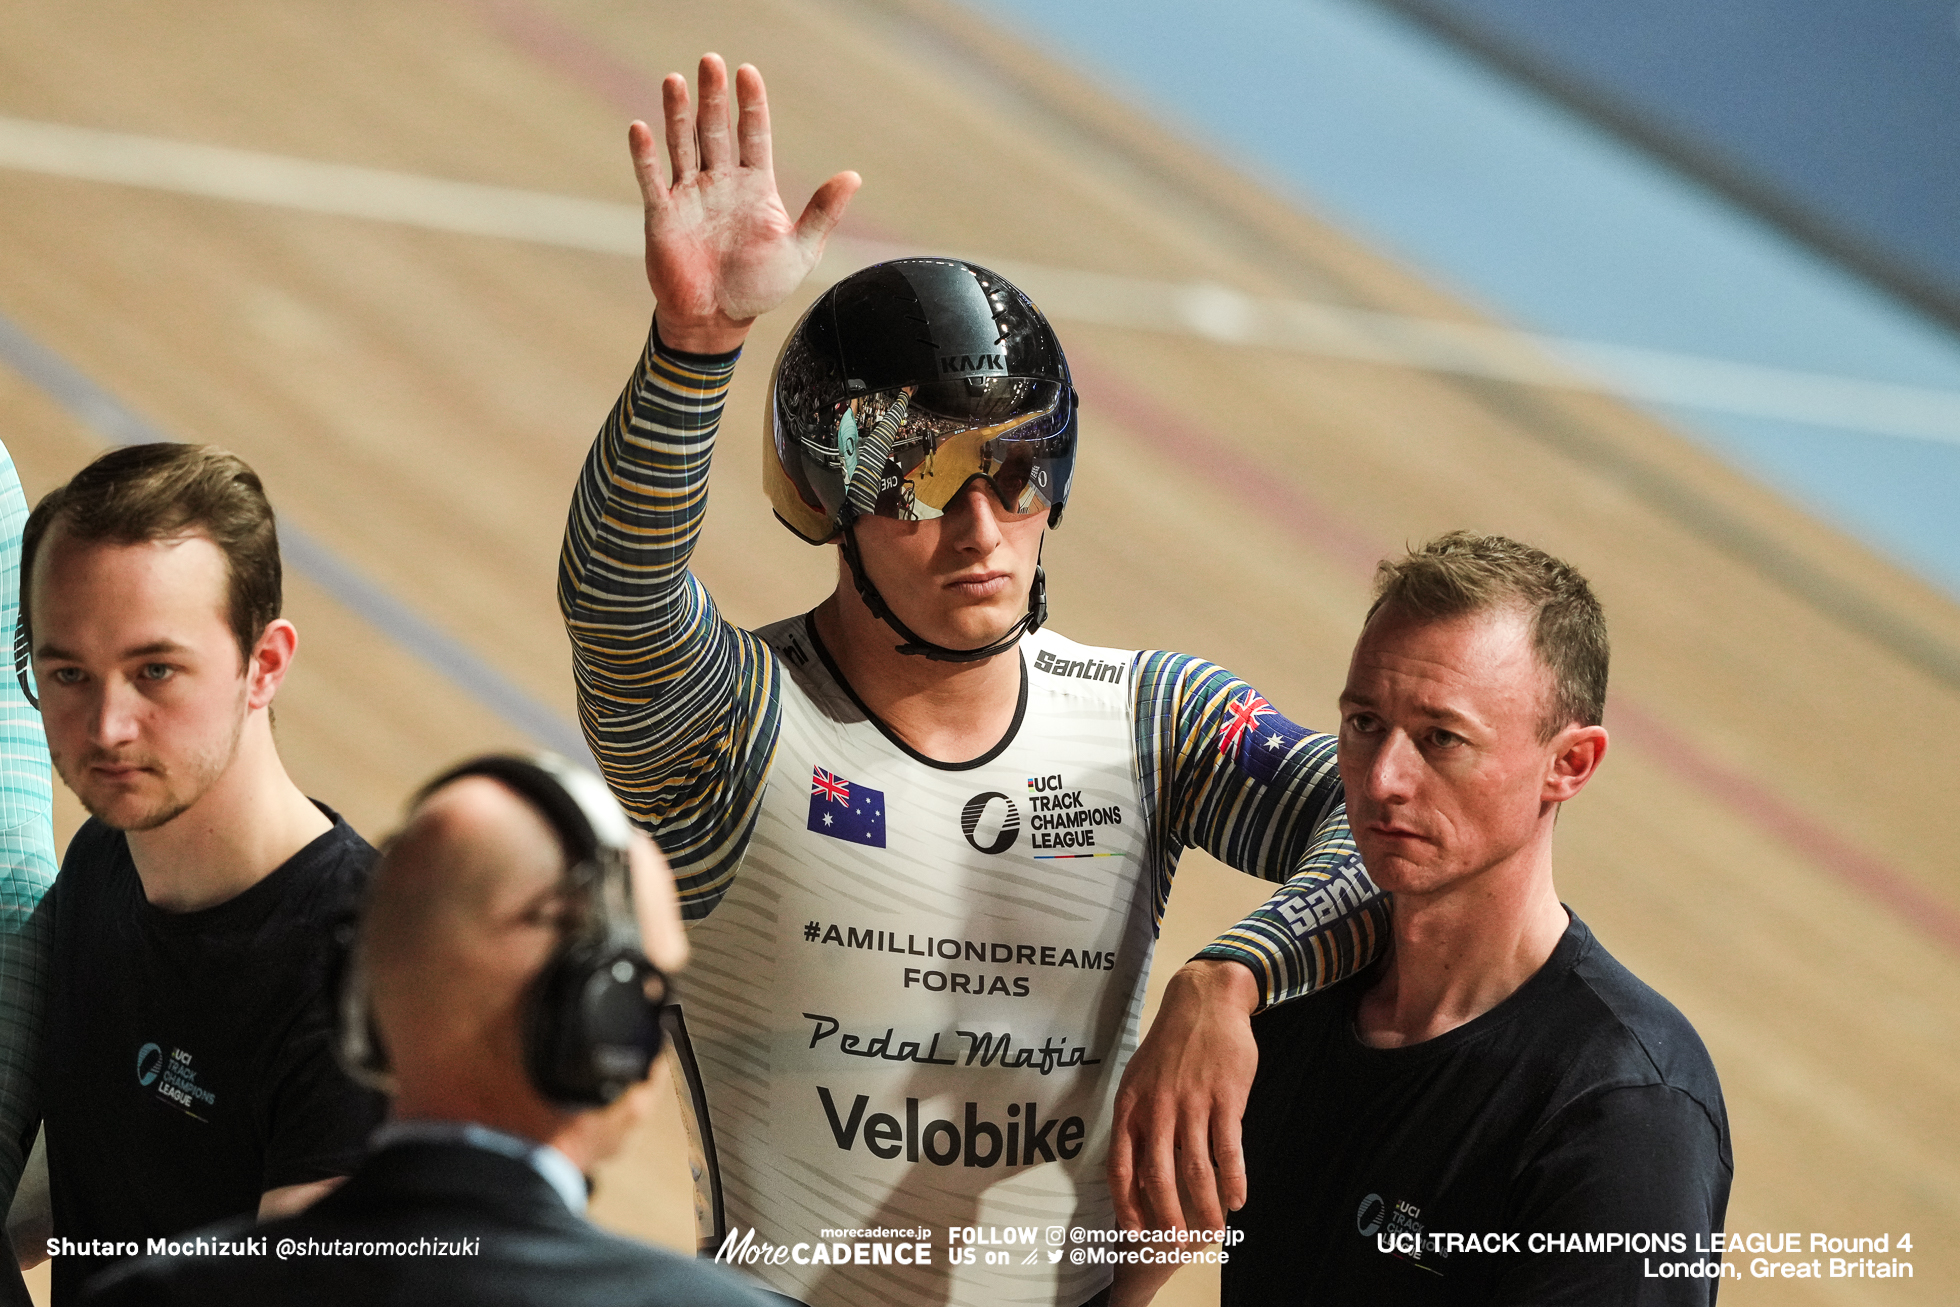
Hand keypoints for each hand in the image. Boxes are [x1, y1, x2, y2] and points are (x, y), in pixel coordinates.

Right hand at [631, 54, 859, 353]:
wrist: (717, 320)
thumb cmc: (760, 287)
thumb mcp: (800, 251)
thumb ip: (822, 212)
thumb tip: (854, 176)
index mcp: (755, 186)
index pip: (753, 134)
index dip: (750, 104)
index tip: (747, 72)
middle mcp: (721, 182)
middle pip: (715, 129)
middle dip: (713, 96)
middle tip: (711, 61)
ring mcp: (690, 195)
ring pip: (683, 144)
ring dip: (678, 113)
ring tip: (675, 80)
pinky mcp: (663, 214)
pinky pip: (652, 179)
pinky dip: (645, 155)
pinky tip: (640, 128)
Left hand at [1108, 960, 1260, 1232]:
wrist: (1204, 1002)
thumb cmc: (1170, 1045)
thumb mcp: (1139, 1078)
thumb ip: (1138, 1119)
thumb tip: (1137, 1166)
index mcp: (1131, 1106)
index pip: (1121, 1166)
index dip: (1127, 1203)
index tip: (1135, 1230)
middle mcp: (1158, 1108)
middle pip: (1158, 1175)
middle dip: (1168, 1215)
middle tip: (1178, 1242)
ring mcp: (1192, 1103)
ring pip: (1196, 1168)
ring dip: (1206, 1205)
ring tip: (1214, 1230)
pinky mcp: (1225, 1098)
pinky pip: (1229, 1148)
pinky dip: (1234, 1178)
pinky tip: (1238, 1198)